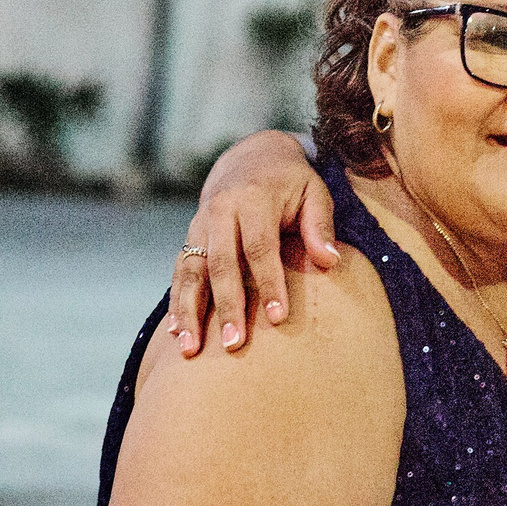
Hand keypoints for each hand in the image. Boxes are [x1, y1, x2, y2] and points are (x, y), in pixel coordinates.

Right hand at [168, 133, 337, 354]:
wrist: (250, 156)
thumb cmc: (291, 182)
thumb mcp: (315, 192)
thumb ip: (320, 225)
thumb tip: (329, 261)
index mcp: (254, 199)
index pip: (259, 247)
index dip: (268, 283)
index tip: (278, 318)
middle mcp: (220, 211)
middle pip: (221, 263)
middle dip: (227, 306)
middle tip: (233, 344)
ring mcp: (200, 224)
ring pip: (192, 270)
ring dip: (190, 311)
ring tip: (191, 349)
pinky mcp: (190, 236)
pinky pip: (180, 270)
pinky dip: (177, 302)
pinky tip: (178, 332)